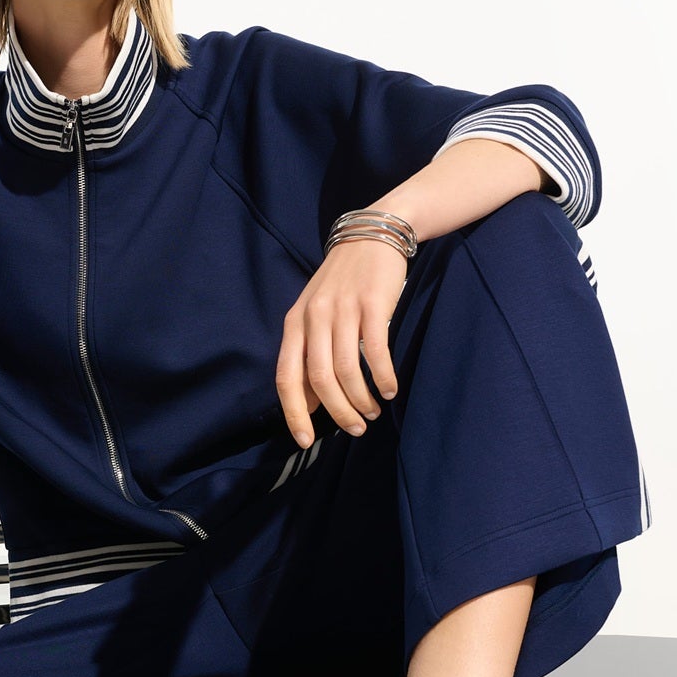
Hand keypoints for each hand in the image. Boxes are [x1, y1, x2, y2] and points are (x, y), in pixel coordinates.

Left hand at [275, 237, 406, 445]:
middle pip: (319, 379)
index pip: (287, 377)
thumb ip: (309, 354)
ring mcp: (343, 310)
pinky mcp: (372, 304)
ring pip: (347, 369)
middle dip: (338, 412)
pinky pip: (375, 352)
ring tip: (373, 412)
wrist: (372, 236)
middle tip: (355, 429)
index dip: (294, 413)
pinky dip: (382, 377)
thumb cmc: (343, 284)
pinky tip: (389, 389)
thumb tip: (308, 404)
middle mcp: (314, 317)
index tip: (306, 441)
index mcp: (294, 323)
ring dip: (361, 399)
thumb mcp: (316, 315)